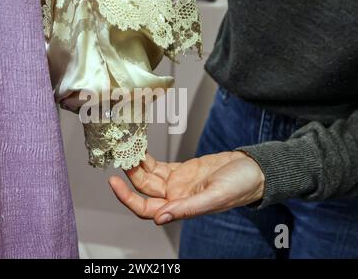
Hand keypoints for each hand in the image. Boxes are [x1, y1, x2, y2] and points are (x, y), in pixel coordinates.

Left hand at [108, 151, 264, 224]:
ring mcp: (178, 183)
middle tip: (120, 156)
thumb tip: (160, 218)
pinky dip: (148, 158)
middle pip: (143, 190)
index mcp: (181, 208)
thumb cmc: (240, 186)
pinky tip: (140, 148)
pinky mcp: (182, 170)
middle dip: (129, 175)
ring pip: (149, 177)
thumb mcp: (214, 197)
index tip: (115, 182)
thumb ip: (187, 208)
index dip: (128, 198)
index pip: (146, 208)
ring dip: (137, 164)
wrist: (253, 170)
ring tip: (127, 148)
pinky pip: (159, 166)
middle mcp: (175, 197)